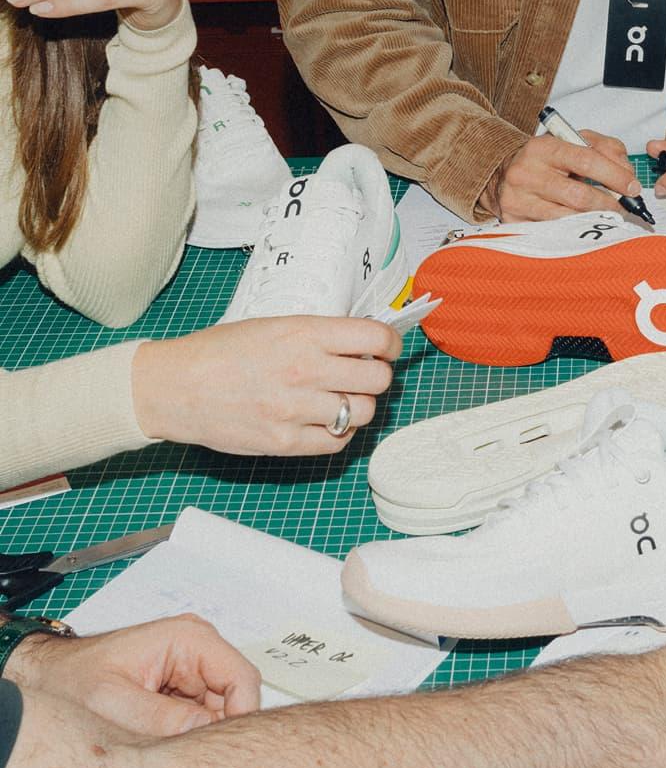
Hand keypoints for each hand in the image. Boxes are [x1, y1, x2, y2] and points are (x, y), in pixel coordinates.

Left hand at [4, 614, 259, 736]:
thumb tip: (207, 738)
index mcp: (190, 639)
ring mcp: (193, 674)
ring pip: (222, 716)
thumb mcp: (113, 701)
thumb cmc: (71, 678)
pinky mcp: (184, 695)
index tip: (220, 756)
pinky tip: (159, 749)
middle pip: (237, 701)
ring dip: (199, 740)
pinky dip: (188, 742)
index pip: (244, 680)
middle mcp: (198, 652)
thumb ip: (162, 719)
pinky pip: (203, 724)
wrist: (48, 680)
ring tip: (161, 753)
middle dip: (217, 734)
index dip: (240, 720)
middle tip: (185, 763)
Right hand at [132, 316, 401, 455]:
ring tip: (340, 398)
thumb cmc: (219, 352)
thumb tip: (361, 343)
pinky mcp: (284, 442)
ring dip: (359, 405)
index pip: (376, 337)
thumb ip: (317, 335)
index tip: (385, 347)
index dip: (389, 343)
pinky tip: (326, 421)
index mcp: (304, 334)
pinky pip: (338, 443)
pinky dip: (340, 433)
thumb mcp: (273, 325)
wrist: (175, 387)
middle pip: (378, 378)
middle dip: (377, 374)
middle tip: (363, 374)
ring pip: (364, 412)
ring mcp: (295, 409)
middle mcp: (305, 370)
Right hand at [486, 130, 642, 221]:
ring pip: (567, 218)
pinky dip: (574, 230)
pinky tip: (583, 226)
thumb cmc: (545, 159)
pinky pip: (553, 232)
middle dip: (608, 204)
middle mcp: (526, 173)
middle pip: (578, 195)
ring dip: (593, 220)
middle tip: (622, 207)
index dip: (615, 176)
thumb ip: (605, 148)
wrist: (502, 174)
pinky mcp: (514, 221)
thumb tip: (627, 172)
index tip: (633, 188)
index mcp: (543, 147)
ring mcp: (518, 199)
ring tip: (605, 216)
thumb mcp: (573, 141)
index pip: (586, 161)